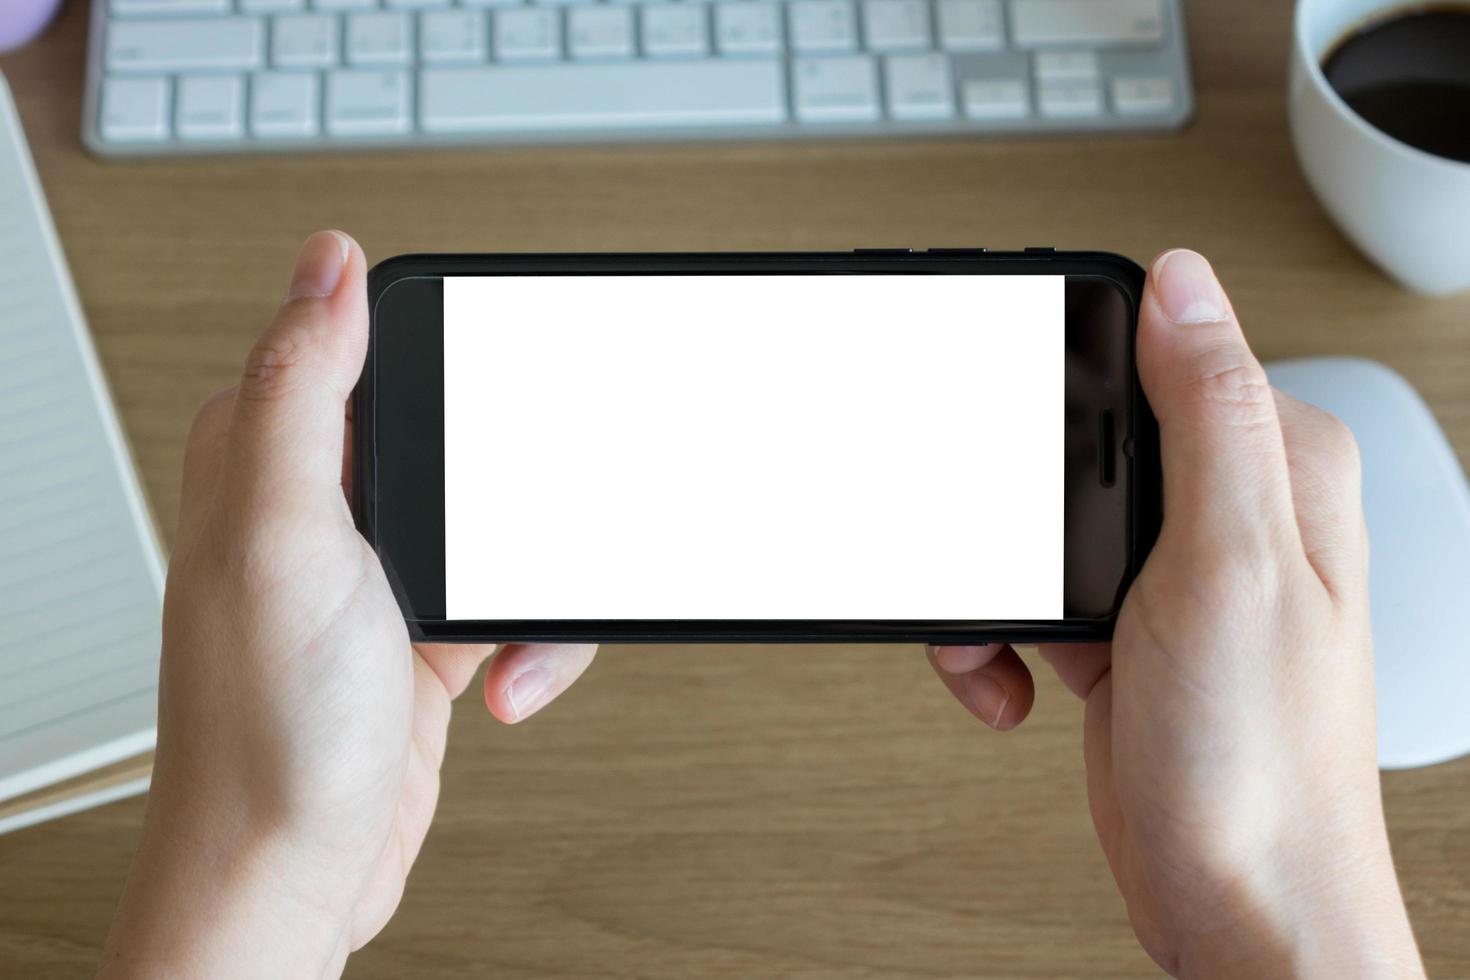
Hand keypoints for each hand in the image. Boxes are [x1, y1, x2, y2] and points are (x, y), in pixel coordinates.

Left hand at [100, 232, 596, 977]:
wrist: (291, 873)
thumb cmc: (268, 734)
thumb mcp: (284, 537)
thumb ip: (305, 391)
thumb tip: (328, 261)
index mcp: (269, 452)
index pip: (366, 345)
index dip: (448, 349)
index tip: (511, 372)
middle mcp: (319, 502)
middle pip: (466, 433)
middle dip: (519, 488)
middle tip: (518, 535)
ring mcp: (377, 568)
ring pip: (506, 518)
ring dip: (532, 581)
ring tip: (503, 634)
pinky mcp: (422, 626)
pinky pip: (513, 594)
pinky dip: (532, 638)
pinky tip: (503, 679)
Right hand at [928, 250, 1422, 977]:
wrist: (1237, 901)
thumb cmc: (1261, 765)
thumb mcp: (1229, 568)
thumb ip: (1208, 416)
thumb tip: (1182, 282)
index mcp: (1274, 468)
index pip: (1165, 352)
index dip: (1073, 366)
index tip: (1008, 402)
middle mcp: (1227, 513)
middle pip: (1077, 441)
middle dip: (1013, 499)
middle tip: (1003, 553)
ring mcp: (1169, 577)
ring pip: (1035, 522)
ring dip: (994, 580)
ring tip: (1000, 635)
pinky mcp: (1121, 631)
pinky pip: (1028, 596)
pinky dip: (994, 638)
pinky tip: (1010, 681)